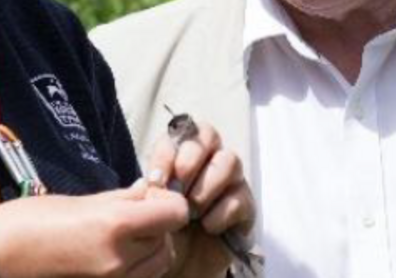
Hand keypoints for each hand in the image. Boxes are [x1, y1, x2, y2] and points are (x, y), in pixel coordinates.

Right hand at [0, 179, 188, 277]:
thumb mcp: (81, 200)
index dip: (170, 201)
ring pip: (158, 263)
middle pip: (168, 240)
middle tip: (137, 210)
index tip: (154, 195)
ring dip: (151, 246)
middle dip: (160, 224)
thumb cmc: (29, 221)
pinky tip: (114, 250)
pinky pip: (138, 277)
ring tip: (125, 232)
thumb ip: (122, 197)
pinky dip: (137, 264)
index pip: (175, 213)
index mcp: (116, 226)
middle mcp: (121, 258)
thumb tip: (148, 190)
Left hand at [147, 121, 255, 277]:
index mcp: (185, 155)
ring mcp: (231, 182)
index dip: (169, 151)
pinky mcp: (246, 207)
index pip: (184, 131)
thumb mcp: (149, 207)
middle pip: (210, 135)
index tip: (155, 179)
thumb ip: (152, 188)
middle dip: (190, 160)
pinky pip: (239, 198)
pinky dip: (219, 213)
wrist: (180, 266)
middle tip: (176, 189)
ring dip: (206, 185)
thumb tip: (154, 181)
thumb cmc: (164, 230)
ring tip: (190, 211)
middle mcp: (210, 161)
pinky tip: (206, 227)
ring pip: (230, 160)